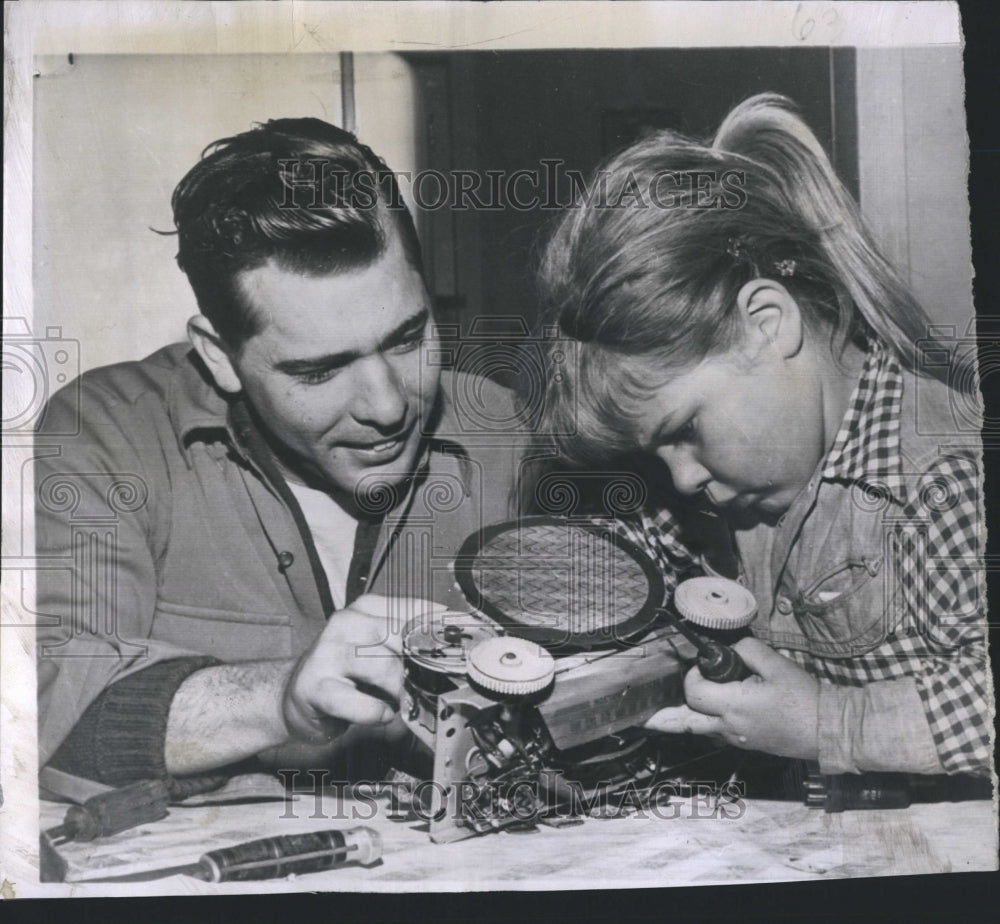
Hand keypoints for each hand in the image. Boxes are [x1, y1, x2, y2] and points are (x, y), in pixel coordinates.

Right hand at [282, 594, 443, 741]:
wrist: (296, 697)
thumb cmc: (347, 674)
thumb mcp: (380, 649)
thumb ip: (412, 644)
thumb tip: (457, 653)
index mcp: (366, 607)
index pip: (416, 610)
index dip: (445, 630)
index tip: (469, 645)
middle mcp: (345, 622)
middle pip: (401, 637)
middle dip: (422, 666)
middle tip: (431, 684)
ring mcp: (327, 652)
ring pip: (382, 666)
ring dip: (399, 690)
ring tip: (400, 701)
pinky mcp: (315, 686)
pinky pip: (358, 702)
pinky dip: (376, 713)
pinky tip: (380, 714)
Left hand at [643, 637, 819, 760]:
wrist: (827, 729)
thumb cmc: (804, 699)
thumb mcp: (777, 665)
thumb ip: (749, 650)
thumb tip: (732, 646)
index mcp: (734, 705)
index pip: (694, 692)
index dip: (691, 676)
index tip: (701, 666)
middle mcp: (730, 726)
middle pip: (687, 722)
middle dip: (671, 713)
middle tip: (660, 708)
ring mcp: (738, 738)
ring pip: (700, 731)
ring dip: (686, 720)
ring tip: (667, 717)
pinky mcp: (748, 743)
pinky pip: (718, 734)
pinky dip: (706, 724)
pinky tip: (707, 715)